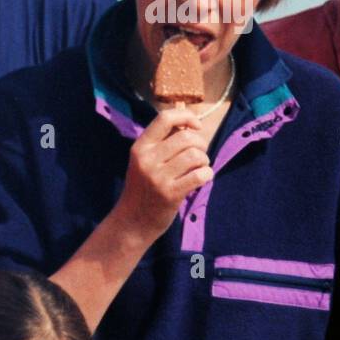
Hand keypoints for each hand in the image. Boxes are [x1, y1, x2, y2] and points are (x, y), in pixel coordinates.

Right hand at [113, 107, 212, 239]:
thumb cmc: (143, 188)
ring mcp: (158, 177)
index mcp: (141, 147)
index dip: (186, 116)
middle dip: (201, 144)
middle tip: (199, 155)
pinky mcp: (170, 194)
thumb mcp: (144, 161)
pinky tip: (201, 179)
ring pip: (195, 155)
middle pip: (186, 137)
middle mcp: (147, 159)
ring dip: (204, 161)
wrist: (132, 222)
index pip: (165, 118)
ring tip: (199, 168)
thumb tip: (190, 123)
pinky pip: (200, 175)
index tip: (196, 126)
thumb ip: (163, 143)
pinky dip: (207, 174)